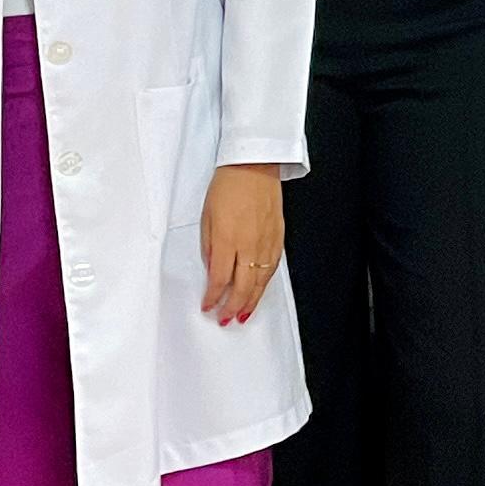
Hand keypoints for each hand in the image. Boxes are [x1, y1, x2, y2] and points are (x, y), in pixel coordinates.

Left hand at [201, 163, 285, 323]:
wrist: (254, 166)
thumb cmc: (227, 186)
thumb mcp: (206, 217)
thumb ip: (209, 246)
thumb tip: (212, 269)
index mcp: (227, 239)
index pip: (220, 279)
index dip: (213, 297)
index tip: (208, 306)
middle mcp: (249, 244)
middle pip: (242, 286)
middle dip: (233, 307)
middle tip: (226, 319)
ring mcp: (266, 242)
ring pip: (260, 280)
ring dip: (251, 301)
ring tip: (244, 314)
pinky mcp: (278, 237)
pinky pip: (273, 267)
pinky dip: (265, 283)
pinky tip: (260, 290)